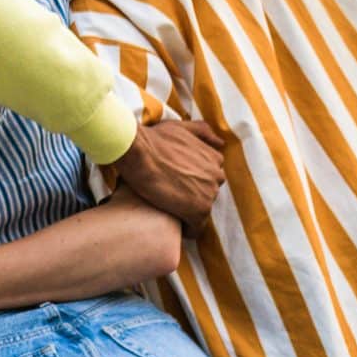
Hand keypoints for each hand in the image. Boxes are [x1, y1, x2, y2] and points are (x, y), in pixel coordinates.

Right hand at [111, 119, 226, 225]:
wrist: (137, 152)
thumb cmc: (154, 138)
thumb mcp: (180, 127)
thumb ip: (202, 132)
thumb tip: (220, 143)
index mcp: (214, 158)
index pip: (209, 176)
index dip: (192, 182)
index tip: (178, 185)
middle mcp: (216, 175)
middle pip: (206, 193)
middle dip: (192, 195)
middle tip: (170, 196)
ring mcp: (209, 193)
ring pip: (201, 209)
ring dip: (187, 211)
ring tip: (168, 210)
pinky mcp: (198, 210)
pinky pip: (196, 227)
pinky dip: (187, 229)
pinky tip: (174, 227)